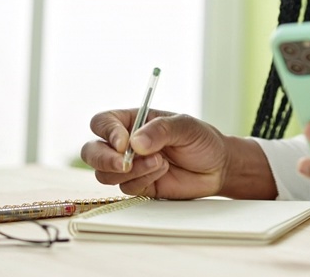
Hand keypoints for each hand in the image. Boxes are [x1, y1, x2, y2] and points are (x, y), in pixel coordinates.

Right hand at [81, 109, 230, 198]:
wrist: (217, 167)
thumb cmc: (201, 140)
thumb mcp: (186, 127)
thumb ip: (160, 130)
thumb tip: (134, 142)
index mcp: (132, 121)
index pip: (102, 123)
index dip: (107, 133)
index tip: (124, 143)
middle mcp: (126, 144)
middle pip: (92, 151)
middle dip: (104, 159)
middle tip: (124, 163)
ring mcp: (129, 166)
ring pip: (105, 173)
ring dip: (130, 171)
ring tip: (161, 162)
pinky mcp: (138, 185)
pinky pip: (126, 188)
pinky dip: (143, 180)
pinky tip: (163, 172)